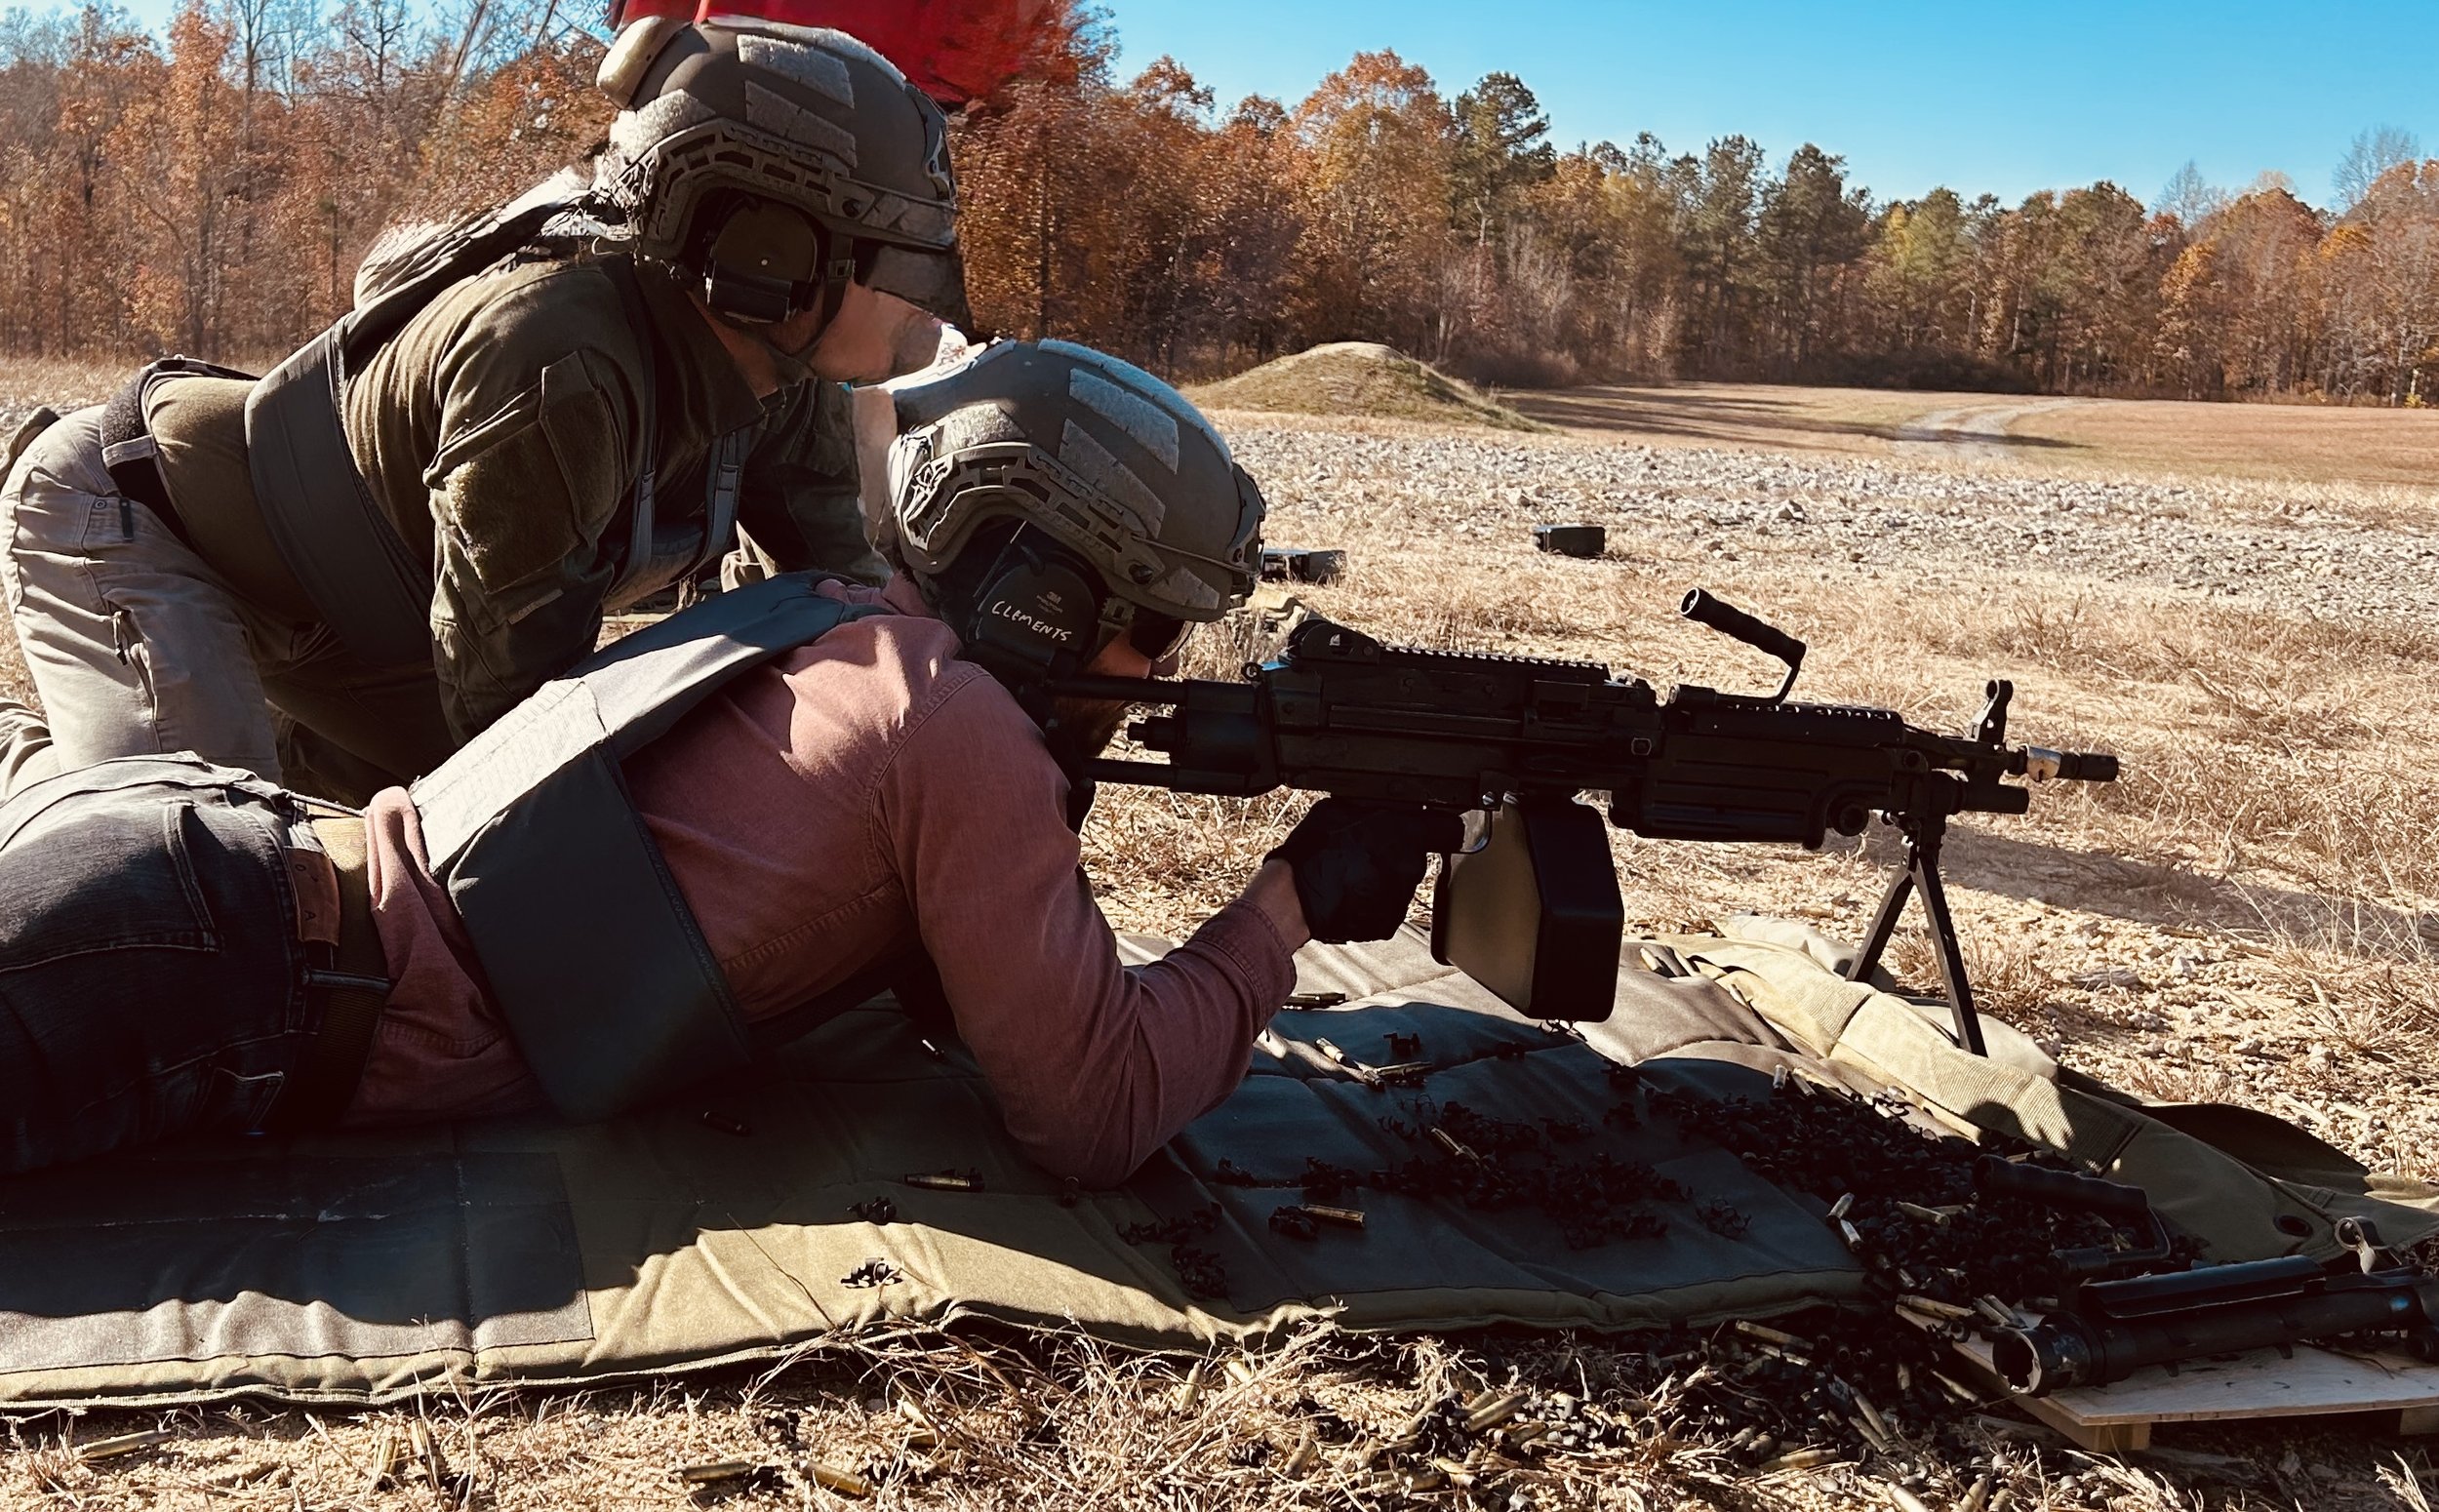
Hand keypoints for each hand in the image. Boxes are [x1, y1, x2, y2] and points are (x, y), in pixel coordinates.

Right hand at [1267, 798, 1465, 942]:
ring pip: (1399, 884)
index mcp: (1405, 835)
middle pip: (1416, 857)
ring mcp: (1400, 900)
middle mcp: (1410, 869)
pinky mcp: (1387, 924)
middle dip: (1396, 853)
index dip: (1441, 827)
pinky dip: (1370, 902)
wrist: (1293, 899)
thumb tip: (1382, 806)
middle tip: (1364, 851)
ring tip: (1349, 875)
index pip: (1450, 829)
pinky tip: (1347, 894)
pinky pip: (1385, 907)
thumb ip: (1373, 809)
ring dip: (1381, 878)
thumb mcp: (1341, 808)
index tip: (1435, 829)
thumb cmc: (1313, 853)